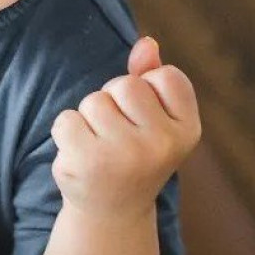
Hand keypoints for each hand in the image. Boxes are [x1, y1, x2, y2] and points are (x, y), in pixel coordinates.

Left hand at [50, 36, 201, 219]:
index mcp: (188, 130)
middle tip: (119, 134)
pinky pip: (66, 120)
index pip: (166, 75)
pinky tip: (81, 155)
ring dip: (89, 117)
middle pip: (125, 84)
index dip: (149, 89)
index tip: (147, 120)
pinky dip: (66, 132)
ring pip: (93, 101)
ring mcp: (126, 155)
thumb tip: (147, 42)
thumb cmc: (135, 153)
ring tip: (100, 145)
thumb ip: (151, 76)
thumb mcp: (155, 118)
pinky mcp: (88, 163)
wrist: (113, 211)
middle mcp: (163, 145)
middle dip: (114, 100)